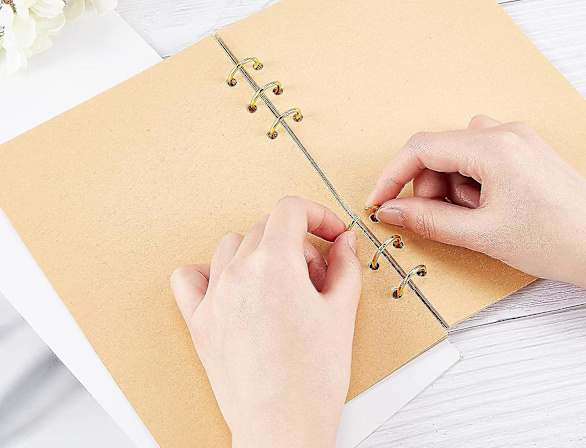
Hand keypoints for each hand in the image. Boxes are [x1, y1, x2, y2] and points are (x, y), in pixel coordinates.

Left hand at [171, 197, 361, 447]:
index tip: (330, 234)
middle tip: (316, 275)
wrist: (282, 429)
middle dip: (297, 242)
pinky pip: (189, 276)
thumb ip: (345, 267)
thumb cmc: (312, 380)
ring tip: (280, 283)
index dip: (317, 215)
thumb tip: (344, 243)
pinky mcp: (199, 321)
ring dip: (259, 252)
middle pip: (266, 228)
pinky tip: (231, 284)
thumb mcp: (342, 314)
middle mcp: (238, 272)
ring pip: (232, 245)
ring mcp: (214, 295)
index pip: (290, 209)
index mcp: (274, 264)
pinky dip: (208, 271)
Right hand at [366, 115, 585, 289]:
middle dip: (431, 187)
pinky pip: (478, 156)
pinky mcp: (522, 147)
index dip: (392, 176)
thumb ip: (428, 220)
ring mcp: (516, 137)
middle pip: (439, 151)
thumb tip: (390, 210)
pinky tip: (490, 206)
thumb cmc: (558, 241)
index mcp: (494, 147)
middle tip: (445, 219)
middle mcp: (504, 131)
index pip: (422, 148)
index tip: (379, 201)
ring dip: (453, 186)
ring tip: (479, 216)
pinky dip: (471, 182)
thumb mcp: (482, 235)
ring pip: (457, 154)